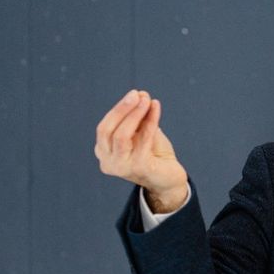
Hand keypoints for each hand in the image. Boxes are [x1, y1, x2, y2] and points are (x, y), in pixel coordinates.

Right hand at [95, 89, 188, 211]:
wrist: (169, 178)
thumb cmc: (154, 154)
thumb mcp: (141, 132)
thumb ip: (138, 116)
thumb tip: (140, 94)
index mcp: (104, 152)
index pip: (104, 128)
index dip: (118, 110)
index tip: (134, 94)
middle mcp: (108, 162)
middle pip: (108, 131)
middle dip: (123, 110)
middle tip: (138, 94)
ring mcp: (121, 167)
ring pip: (122, 136)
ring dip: (135, 114)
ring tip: (148, 100)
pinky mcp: (138, 169)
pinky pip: (143, 140)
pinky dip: (150, 121)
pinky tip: (156, 108)